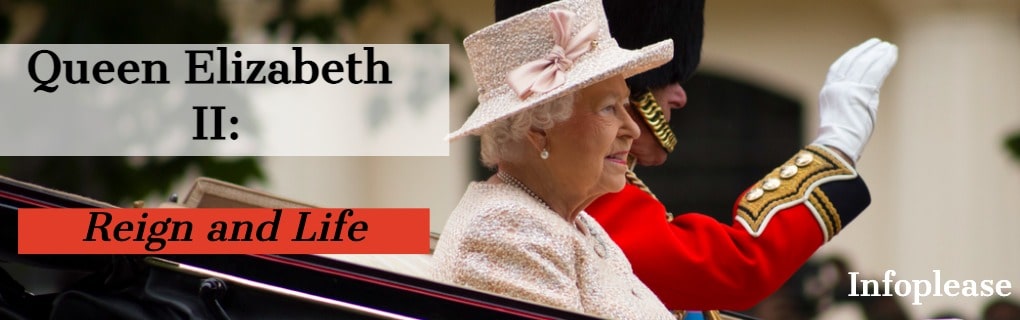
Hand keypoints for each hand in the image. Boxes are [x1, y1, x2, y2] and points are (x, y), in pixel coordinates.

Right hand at [812, 38, 897, 164]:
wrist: (837, 146)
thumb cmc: (840, 140)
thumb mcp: (843, 115)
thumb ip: (854, 100)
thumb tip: (871, 93)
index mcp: (828, 91)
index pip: (839, 67)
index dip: (851, 56)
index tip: (861, 50)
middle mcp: (836, 86)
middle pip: (852, 61)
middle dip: (865, 51)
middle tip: (878, 43)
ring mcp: (848, 88)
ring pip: (865, 63)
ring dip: (878, 53)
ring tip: (888, 47)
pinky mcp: (863, 92)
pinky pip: (877, 70)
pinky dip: (886, 60)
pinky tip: (892, 53)